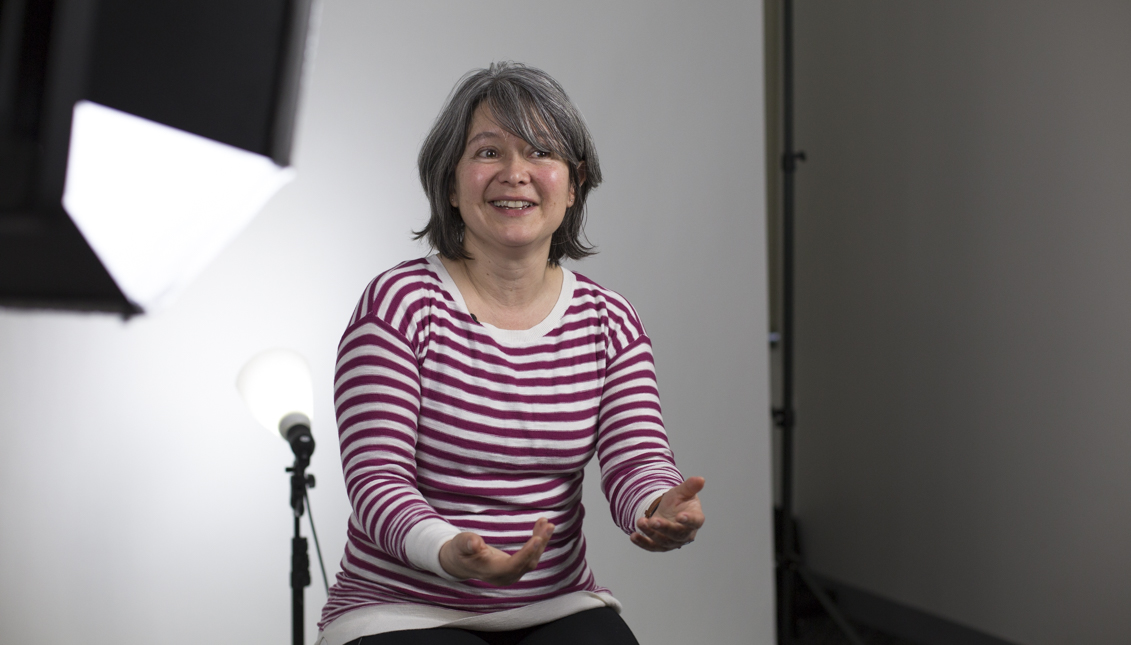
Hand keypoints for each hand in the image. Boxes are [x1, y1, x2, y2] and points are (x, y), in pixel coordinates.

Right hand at [438, 517, 554, 585]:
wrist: (461, 562)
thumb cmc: (459, 551)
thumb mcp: (459, 544)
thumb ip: (467, 543)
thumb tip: (475, 543)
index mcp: (492, 573)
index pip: (513, 565)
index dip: (526, 553)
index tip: (537, 539)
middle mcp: (505, 577)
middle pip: (527, 562)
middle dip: (539, 544)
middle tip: (549, 525)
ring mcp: (512, 574)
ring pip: (532, 560)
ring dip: (541, 541)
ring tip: (546, 523)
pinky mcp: (516, 568)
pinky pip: (530, 556)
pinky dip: (537, 542)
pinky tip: (540, 527)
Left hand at [630, 476, 704, 551]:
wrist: (669, 510)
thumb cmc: (680, 501)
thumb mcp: (683, 491)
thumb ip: (691, 486)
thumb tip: (700, 479)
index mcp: (696, 520)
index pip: (695, 522)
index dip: (688, 520)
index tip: (680, 516)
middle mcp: (686, 534)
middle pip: (676, 534)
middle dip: (664, 528)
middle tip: (653, 521)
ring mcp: (673, 542)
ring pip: (663, 541)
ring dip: (650, 533)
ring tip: (640, 522)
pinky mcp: (660, 545)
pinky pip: (651, 546)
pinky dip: (642, 542)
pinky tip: (633, 536)